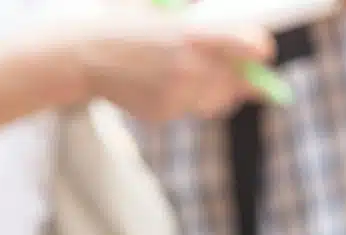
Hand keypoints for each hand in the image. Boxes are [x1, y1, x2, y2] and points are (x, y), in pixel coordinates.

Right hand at [72, 18, 272, 120]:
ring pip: (217, 101)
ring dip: (215, 92)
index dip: (261, 51)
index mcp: (194, 33)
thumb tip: (239, 34)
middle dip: (241, 79)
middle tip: (241, 74)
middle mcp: (190, 67)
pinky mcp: (163, 112)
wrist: (83, 53)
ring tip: (192, 75)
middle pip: (239, 83)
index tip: (262, 54)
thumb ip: (200, 20)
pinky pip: (188, 109)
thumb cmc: (124, 22)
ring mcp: (176, 94)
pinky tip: (160, 82)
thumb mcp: (163, 8)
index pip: (252, 47)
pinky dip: (185, 99)